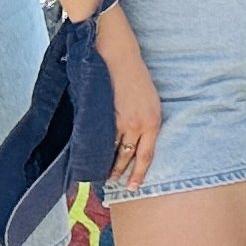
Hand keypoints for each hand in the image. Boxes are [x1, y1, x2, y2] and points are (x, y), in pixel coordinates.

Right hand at [94, 7, 162, 192]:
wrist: (120, 58)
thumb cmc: (136, 78)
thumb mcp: (150, 102)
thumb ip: (144, 123)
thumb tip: (135, 141)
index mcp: (154, 122)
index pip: (147, 156)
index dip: (139, 174)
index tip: (133, 187)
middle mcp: (140, 125)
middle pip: (128, 157)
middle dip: (119, 173)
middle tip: (112, 184)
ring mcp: (122, 121)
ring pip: (113, 151)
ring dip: (106, 163)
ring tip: (100, 174)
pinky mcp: (106, 115)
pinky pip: (101, 139)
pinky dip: (96, 149)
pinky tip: (91, 156)